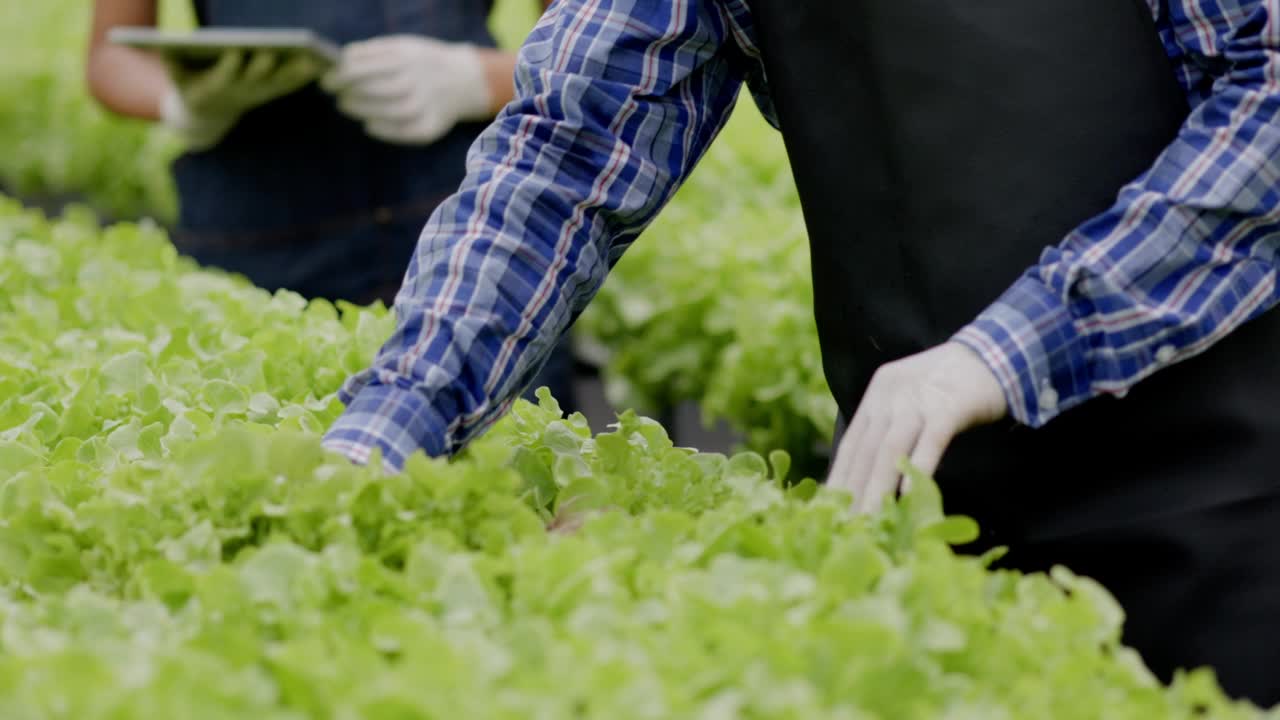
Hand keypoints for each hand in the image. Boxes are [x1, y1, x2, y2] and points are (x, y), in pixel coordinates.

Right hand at [161, 50, 321, 150]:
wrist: (207, 113)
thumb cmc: (189, 84)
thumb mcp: (176, 75)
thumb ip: (171, 61)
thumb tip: (164, 46)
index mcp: (213, 89)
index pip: (223, 77)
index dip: (229, 66)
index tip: (234, 52)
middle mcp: (237, 93)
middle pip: (254, 78)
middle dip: (263, 64)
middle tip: (273, 50)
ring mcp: (256, 94)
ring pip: (277, 83)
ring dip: (294, 73)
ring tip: (309, 58)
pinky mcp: (269, 93)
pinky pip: (289, 85)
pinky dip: (303, 77)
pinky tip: (318, 64)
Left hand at [319, 35, 493, 145]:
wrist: (465, 81)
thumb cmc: (423, 62)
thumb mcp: (403, 46)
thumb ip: (372, 52)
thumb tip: (340, 63)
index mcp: (408, 56)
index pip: (364, 67)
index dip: (341, 75)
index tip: (327, 80)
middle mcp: (418, 81)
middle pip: (375, 90)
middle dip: (350, 94)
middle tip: (338, 96)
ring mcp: (427, 106)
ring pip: (388, 111)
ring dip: (362, 110)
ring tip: (348, 106)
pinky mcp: (431, 128)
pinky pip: (404, 132)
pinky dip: (384, 130)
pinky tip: (369, 125)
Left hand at [827, 341, 1007, 514]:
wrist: (995, 353)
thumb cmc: (952, 387)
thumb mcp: (911, 401)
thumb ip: (891, 429)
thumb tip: (871, 474)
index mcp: (878, 394)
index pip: (853, 443)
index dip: (840, 477)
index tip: (829, 508)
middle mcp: (891, 394)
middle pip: (867, 449)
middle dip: (853, 490)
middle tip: (845, 524)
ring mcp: (919, 399)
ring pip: (891, 449)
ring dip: (878, 487)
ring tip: (870, 520)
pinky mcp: (949, 406)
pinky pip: (930, 441)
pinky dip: (917, 467)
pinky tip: (907, 494)